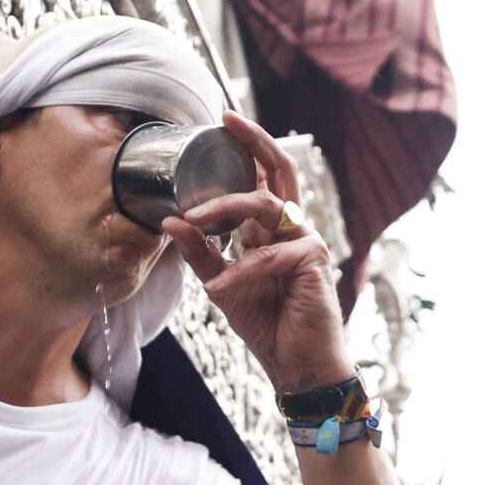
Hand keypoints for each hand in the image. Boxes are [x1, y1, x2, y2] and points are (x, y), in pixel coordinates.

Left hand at [162, 110, 348, 391]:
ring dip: (224, 208)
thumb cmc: (267, 322)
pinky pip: (268, 256)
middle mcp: (292, 226)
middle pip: (280, 169)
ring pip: (265, 205)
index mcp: (271, 227)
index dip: (247, 147)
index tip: (221, 121)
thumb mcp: (221, 283)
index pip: (262, 176)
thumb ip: (199, 253)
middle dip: (254, 141)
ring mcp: (306, 240)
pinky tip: (218, 288)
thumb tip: (170, 221)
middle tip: (226, 121)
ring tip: (193, 220)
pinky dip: (240, 271)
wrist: (296, 363)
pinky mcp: (313, 262)